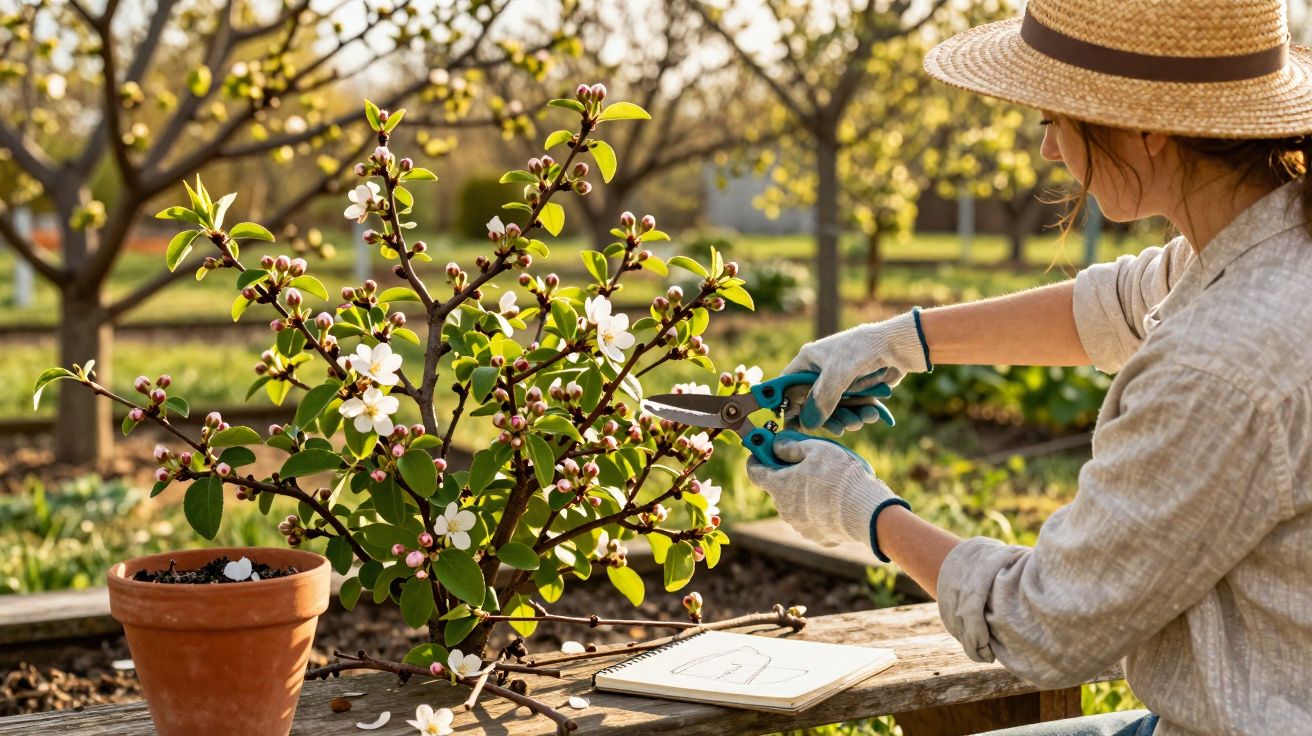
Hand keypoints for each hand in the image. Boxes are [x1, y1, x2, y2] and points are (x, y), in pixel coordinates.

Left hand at [745, 437, 898, 547]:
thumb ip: (791, 447)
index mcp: (779, 485)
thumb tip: (776, 446)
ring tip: (828, 483)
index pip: (754, 472)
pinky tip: (836, 502)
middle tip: (806, 463)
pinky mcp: (816, 536)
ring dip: (804, 493)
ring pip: (795, 504)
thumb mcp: (816, 449)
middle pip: (778, 488)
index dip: (756, 459)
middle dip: (787, 475)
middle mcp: (783, 509)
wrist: (865, 512)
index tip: (762, 451)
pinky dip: (819, 509)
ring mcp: (799, 525)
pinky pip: (812, 518)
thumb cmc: (839, 476)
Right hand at [782, 310, 929, 432]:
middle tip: (839, 429)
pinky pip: (853, 408)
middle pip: (813, 404)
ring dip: (848, 419)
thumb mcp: (838, 375)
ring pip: (835, 409)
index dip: (789, 406)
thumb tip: (807, 424)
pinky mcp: (857, 388)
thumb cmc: (863, 351)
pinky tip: (872, 414)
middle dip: (828, 418)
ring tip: (861, 421)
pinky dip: (861, 414)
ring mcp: (840, 381)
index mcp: (809, 361)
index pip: (788, 386)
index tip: (794, 427)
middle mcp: (821, 371)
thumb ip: (821, 400)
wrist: (900, 344)